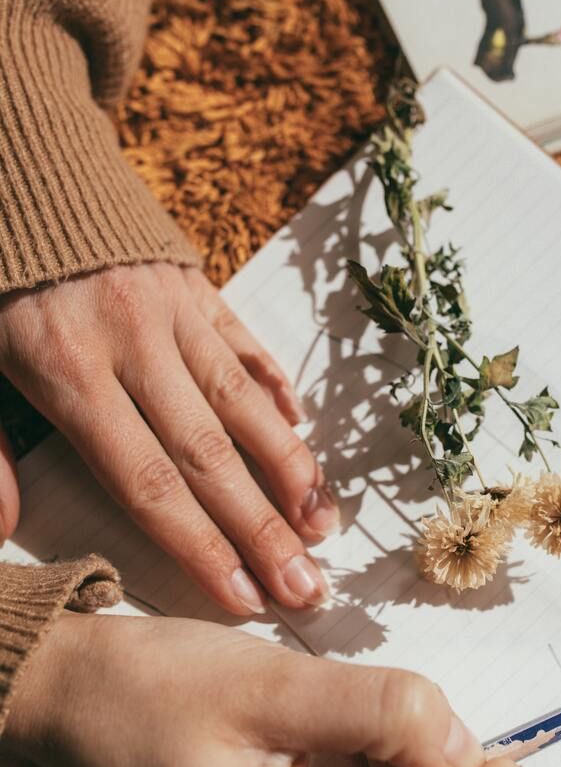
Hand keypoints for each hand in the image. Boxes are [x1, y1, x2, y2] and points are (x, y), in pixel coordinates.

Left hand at [0, 263, 339, 612]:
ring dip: (288, 467)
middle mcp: (134, 346)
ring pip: (241, 400)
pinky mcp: (191, 282)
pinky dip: (273, 386)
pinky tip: (301, 427)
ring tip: (323, 524)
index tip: (244, 599)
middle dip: (261, 529)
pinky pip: (242, 340)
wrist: (12, 167)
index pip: (147, 484)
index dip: (200, 546)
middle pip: (208, 456)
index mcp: (69, 374)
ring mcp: (171, 310)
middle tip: (307, 588)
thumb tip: (2, 527)